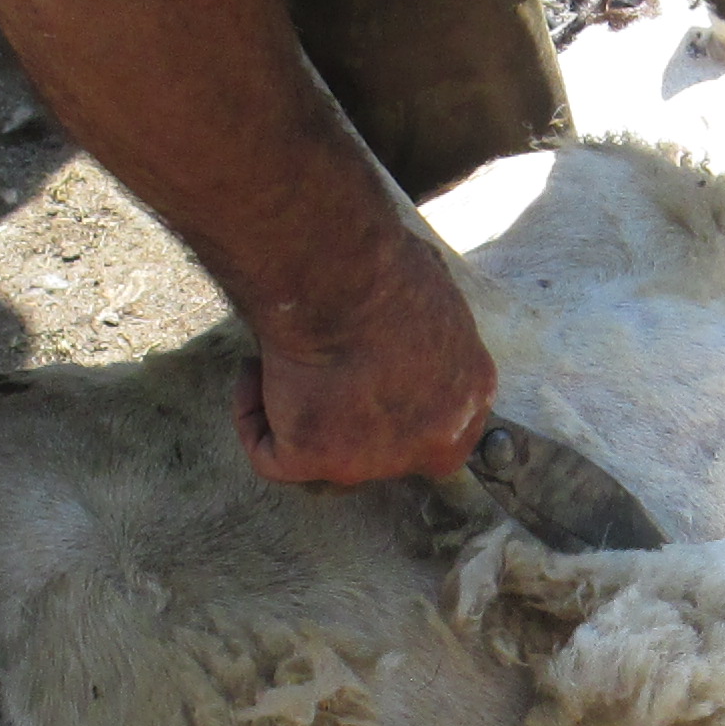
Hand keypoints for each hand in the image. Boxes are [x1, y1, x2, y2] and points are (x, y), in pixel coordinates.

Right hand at [231, 235, 494, 484]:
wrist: (339, 275)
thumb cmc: (382, 263)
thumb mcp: (435, 284)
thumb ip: (429, 320)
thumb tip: (408, 311)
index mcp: (471, 393)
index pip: (439, 420)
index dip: (396, 398)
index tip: (365, 367)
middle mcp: (435, 439)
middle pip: (388, 448)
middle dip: (352, 416)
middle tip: (322, 372)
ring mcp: (377, 460)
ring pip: (328, 455)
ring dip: (303, 412)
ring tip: (283, 359)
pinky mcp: (318, 462)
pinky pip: (272, 458)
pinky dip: (253, 418)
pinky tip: (255, 374)